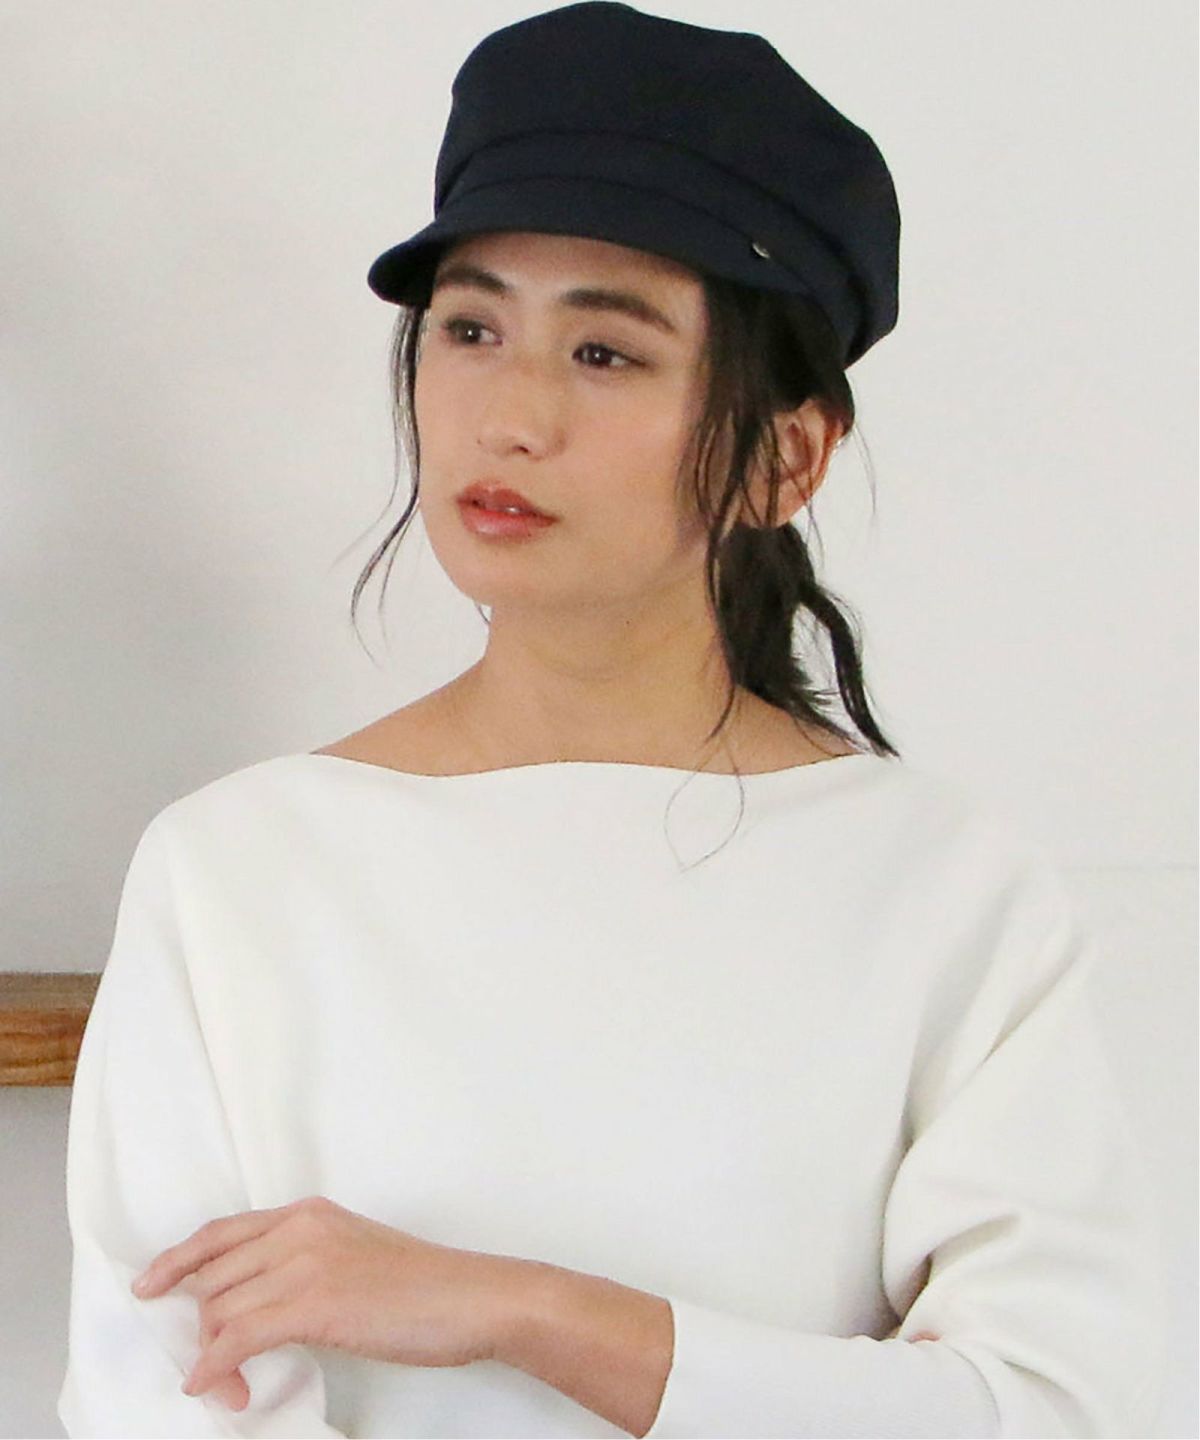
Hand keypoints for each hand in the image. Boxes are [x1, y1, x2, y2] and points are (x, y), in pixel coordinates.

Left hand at [131, 1195, 519, 1410]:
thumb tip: (259, 1304)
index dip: (179, 1259)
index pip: (222, 1231)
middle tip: (209, 1365)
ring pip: (222, 1307)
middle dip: (200, 1324)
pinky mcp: (315, 1303)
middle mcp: (301, 1228)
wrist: (471, 1297)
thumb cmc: (423, 1286)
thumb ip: (304, 1263)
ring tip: (227, 1386)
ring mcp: (307, 1262)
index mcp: (309, 1213)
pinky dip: (216, 1364)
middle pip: (215, 1275)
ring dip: (212, 1354)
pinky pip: (239, 1336)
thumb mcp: (354, 1255)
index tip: (151, 1284)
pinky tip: (216, 1385)